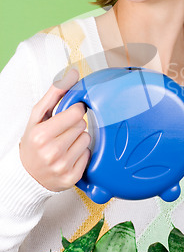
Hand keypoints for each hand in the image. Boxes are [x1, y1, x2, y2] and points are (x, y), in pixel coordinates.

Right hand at [19, 69, 90, 191]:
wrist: (27, 174)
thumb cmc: (33, 142)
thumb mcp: (38, 116)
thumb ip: (55, 93)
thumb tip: (72, 73)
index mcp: (41, 135)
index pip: (75, 114)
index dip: (75, 110)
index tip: (70, 113)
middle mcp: (52, 152)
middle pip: (82, 126)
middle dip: (75, 125)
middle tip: (63, 131)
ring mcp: (62, 167)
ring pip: (87, 140)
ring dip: (79, 139)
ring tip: (66, 143)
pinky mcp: (72, 178)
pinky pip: (88, 155)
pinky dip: (81, 154)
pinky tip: (69, 155)